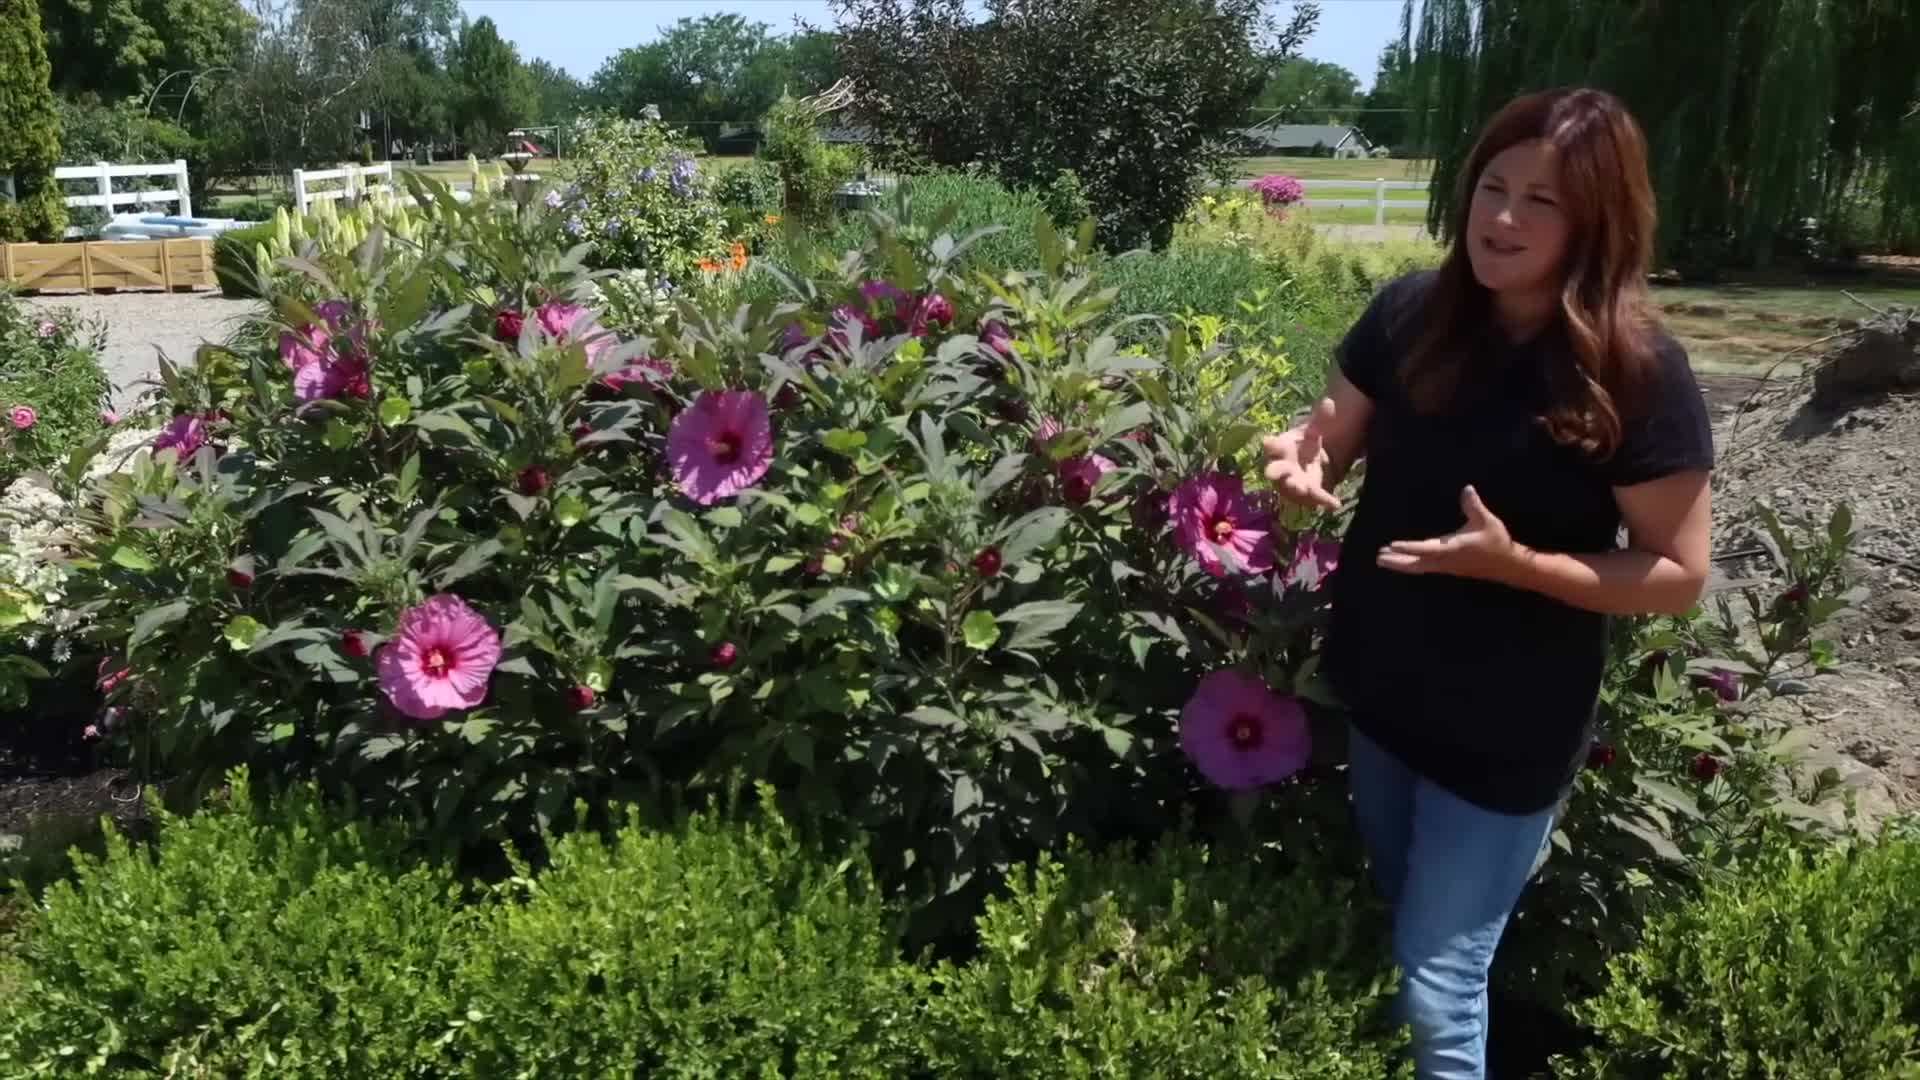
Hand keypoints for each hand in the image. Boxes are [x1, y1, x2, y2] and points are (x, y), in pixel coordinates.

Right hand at [1262, 397, 1341, 511]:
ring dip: (1297, 488)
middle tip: (1271, 474)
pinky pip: (1313, 499)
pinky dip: (1323, 501)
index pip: (1272, 446)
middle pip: (1274, 471)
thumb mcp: (1313, 432)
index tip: (1267, 441)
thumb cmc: (1304, 447)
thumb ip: (1320, 419)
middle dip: (1274, 473)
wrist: (1308, 467)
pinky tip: (1335, 503)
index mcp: (1280, 449)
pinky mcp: (1306, 495)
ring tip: (1304, 488)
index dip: (1270, 444)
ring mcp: (1291, 483)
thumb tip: (1329, 402)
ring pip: (1291, 488)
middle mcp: (1281, 468)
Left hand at [1376, 486, 1522, 582]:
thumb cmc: (1496, 542)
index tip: (1392, 545)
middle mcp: (1445, 560)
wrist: (1508, 565)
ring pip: (1418, 567)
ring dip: (1401, 564)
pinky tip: (1402, 562)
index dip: (1408, 547)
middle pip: (1416, 563)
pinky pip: (1424, 568)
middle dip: (1397, 561)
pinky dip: (1411, 565)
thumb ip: (1473, 506)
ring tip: (1382, 559)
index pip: (1425, 548)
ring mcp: (1446, 566)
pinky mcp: (1448, 568)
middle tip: (1378, 557)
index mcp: (1452, 549)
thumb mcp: (1486, 521)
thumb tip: (1466, 489)